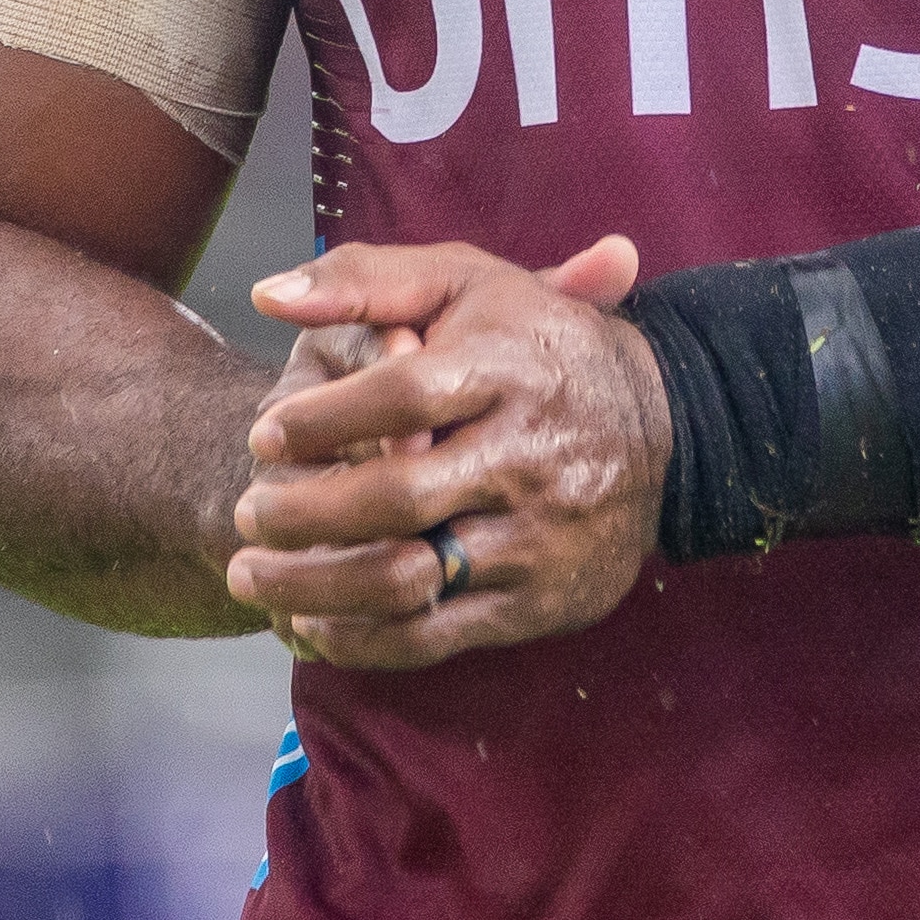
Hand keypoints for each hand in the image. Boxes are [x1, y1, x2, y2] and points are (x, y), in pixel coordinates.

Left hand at [231, 234, 661, 667]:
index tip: (263, 433)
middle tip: (247, 509)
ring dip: (313, 586)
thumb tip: (267, 295)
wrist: (672, 426)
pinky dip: (361, 639)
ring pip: (406, 579)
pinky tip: (313, 621)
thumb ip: (365, 279)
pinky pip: (435, 637)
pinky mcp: (540, 602)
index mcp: (508, 370)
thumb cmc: (536, 345)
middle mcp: (528, 457)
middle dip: (301, 512)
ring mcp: (537, 538)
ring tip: (252, 573)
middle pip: (396, 498)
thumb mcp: (467, 283)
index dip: (320, 420)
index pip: (400, 398)